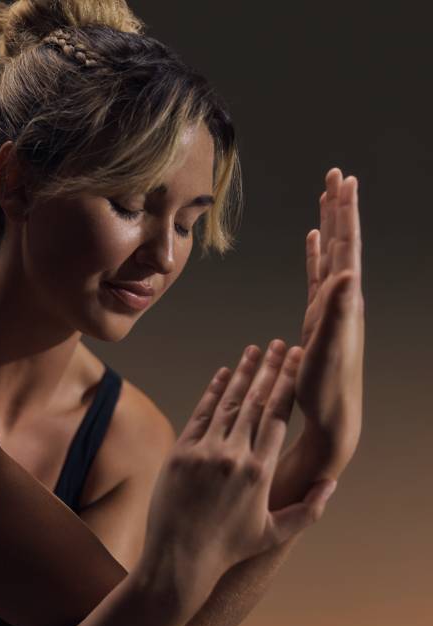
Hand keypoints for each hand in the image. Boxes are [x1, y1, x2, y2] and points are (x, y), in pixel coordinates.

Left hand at [141, 343, 337, 607]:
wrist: (180, 558)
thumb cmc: (230, 549)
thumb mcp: (274, 534)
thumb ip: (308, 510)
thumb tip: (331, 482)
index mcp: (261, 472)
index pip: (279, 416)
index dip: (289, 384)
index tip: (298, 362)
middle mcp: (234, 456)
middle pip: (257, 402)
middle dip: (271, 370)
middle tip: (282, 345)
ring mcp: (205, 452)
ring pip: (229, 403)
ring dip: (244, 374)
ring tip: (255, 351)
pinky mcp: (182, 452)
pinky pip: (201, 414)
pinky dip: (213, 392)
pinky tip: (224, 374)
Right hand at [295, 168, 363, 464]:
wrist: (332, 414)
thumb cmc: (327, 387)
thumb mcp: (329, 348)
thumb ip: (337, 311)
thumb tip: (347, 273)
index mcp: (345, 299)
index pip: (348, 247)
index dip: (345, 213)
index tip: (345, 180)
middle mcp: (342, 297)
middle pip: (343, 243)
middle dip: (340, 209)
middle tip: (338, 175)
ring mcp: (331, 306)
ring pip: (331, 255)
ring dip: (330, 226)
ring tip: (327, 198)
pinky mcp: (319, 317)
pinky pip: (317, 276)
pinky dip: (316, 256)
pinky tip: (313, 243)